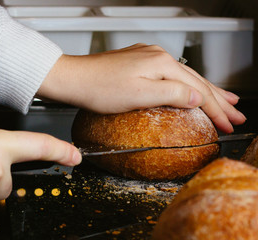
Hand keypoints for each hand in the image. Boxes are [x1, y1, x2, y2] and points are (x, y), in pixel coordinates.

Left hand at [39, 44, 245, 132]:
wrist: (73, 78)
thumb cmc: (98, 88)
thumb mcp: (138, 95)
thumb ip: (172, 95)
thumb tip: (198, 98)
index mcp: (161, 64)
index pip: (197, 90)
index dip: (215, 109)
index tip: (228, 124)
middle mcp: (157, 56)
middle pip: (196, 80)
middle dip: (219, 99)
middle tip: (237, 113)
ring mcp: (147, 58)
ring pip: (185, 76)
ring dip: (205, 90)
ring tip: (224, 100)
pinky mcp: (138, 64)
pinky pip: (170, 75)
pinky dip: (184, 85)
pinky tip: (188, 88)